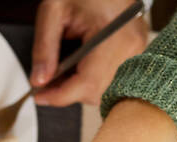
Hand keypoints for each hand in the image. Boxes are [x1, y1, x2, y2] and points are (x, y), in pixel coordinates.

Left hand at [31, 0, 148, 107]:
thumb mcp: (53, 11)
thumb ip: (44, 48)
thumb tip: (39, 81)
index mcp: (111, 33)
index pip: (87, 83)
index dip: (60, 96)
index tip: (40, 96)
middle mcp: (130, 45)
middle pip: (97, 91)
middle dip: (68, 92)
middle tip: (47, 82)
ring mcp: (136, 49)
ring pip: (105, 90)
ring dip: (80, 87)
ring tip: (63, 71)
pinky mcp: (136, 51)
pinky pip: (112, 79)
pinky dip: (92, 79)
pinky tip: (79, 66)